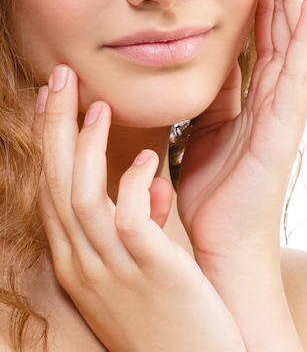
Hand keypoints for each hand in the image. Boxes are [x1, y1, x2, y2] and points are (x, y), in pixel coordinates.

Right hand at [35, 67, 244, 351]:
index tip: (57, 99)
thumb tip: (151, 182)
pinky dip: (131, 185)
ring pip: (79, 197)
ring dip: (83, 147)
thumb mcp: (148, 262)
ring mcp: (113, 270)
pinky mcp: (151, 273)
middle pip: (55, 184)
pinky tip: (144, 159)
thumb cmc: (174, 310)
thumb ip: (143, 220)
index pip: (55, 189)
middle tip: (58, 77)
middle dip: (52, 128)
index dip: (52, 142)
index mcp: (82, 257)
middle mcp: (86, 263)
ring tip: (97, 105)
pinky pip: (128, 219)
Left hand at [175, 0, 306, 347]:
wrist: (221, 244)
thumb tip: (214, 58)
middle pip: (281, 13)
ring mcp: (285, 106)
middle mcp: (276, 89)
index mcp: (256, 87)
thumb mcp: (207, 127)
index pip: (261, 18)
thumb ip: (218, 91)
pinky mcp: (284, 128)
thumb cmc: (215, 190)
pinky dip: (306, 38)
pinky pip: (300, 75)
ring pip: (294, 33)